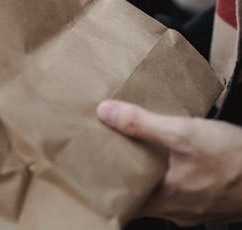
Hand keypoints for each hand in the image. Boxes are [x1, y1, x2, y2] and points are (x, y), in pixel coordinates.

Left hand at [97, 100, 241, 226]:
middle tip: (111, 153)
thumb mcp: (183, 133)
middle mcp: (179, 211)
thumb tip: (107, 113)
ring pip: (162, 194)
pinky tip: (173, 155)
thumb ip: (142, 124)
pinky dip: (172, 175)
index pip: (125, 202)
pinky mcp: (211, 199)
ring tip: (137, 150)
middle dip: (128, 176)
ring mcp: (197, 208)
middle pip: (142, 197)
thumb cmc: (233, 158)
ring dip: (150, 175)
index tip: (94, 170)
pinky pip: (182, 190)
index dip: (109, 187)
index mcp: (167, 198)